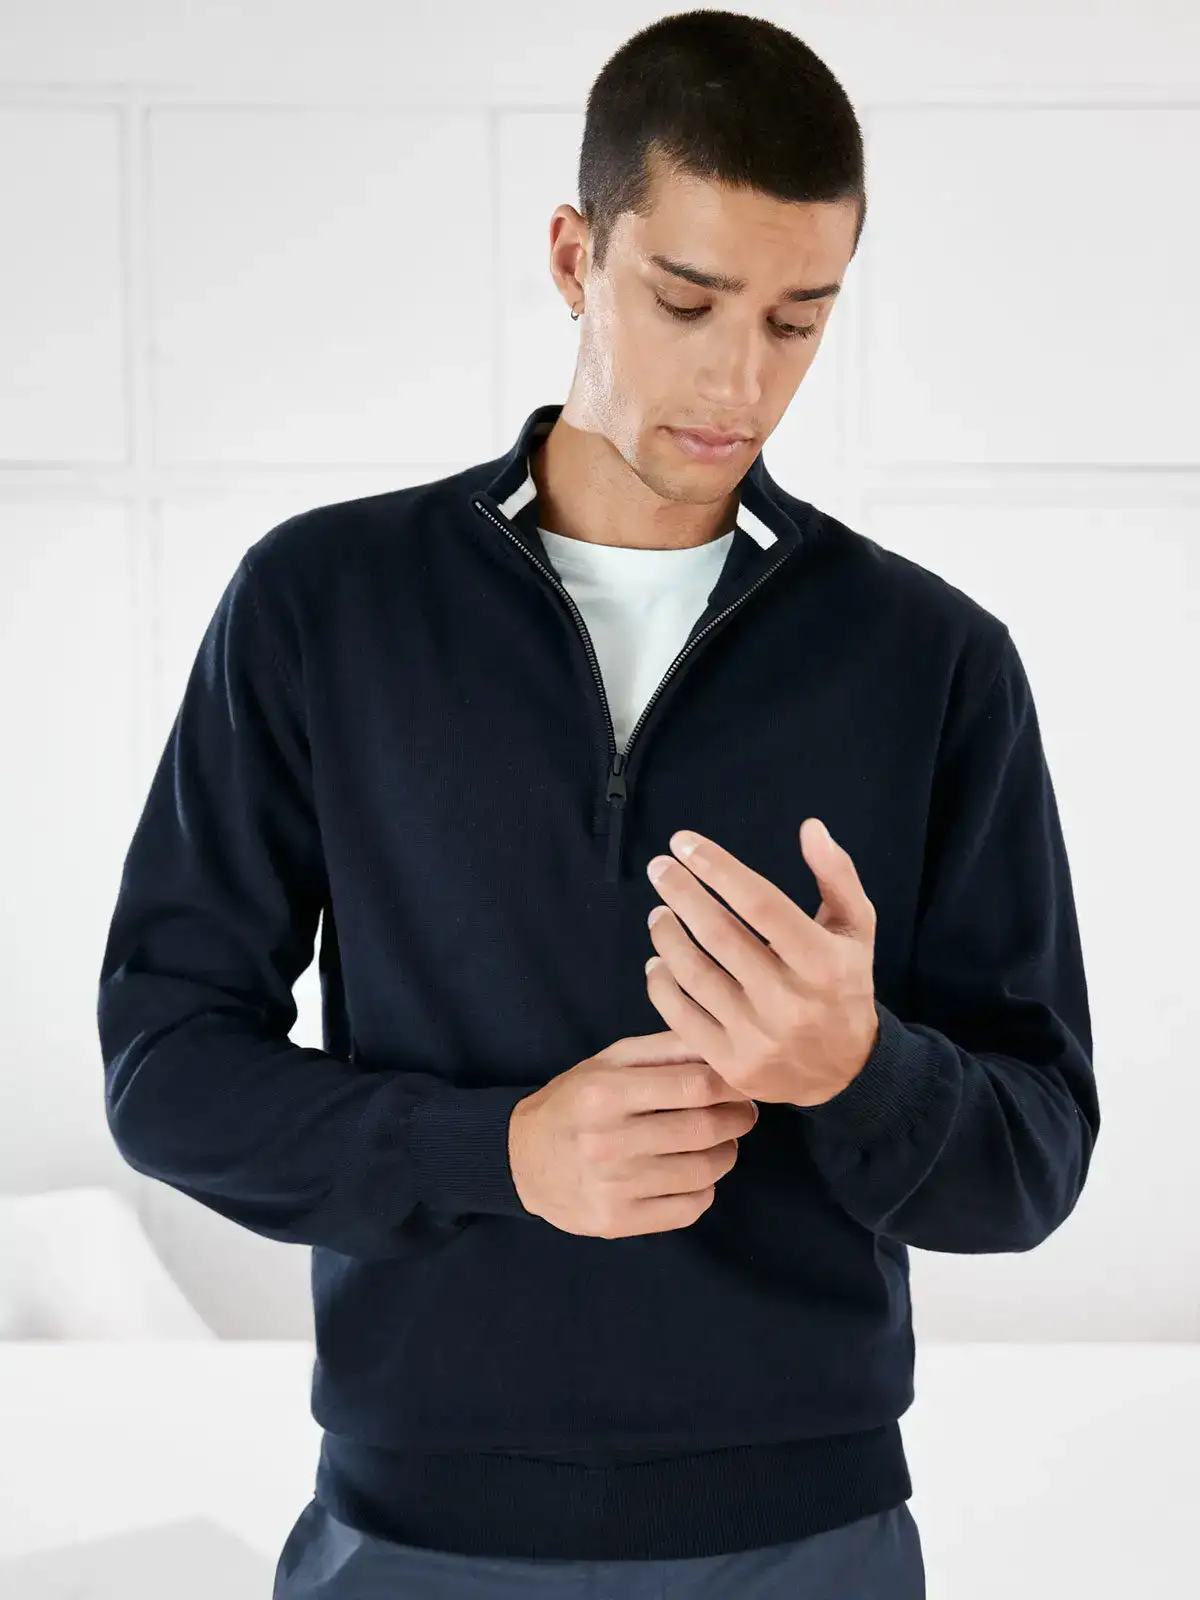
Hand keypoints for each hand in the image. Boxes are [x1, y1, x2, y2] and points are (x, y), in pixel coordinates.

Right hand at [508, 1029, 758, 1237]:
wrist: (523, 1161)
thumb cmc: (575, 1102)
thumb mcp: (609, 1061)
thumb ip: (664, 1049)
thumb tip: (718, 1047)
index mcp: (605, 1093)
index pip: (695, 1085)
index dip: (731, 1084)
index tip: (741, 1084)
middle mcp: (607, 1141)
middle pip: (705, 1128)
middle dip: (739, 1117)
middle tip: (743, 1112)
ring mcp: (613, 1187)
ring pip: (705, 1171)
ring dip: (727, 1153)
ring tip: (721, 1141)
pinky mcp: (618, 1222)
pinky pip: (691, 1207)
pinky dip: (705, 1188)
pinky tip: (693, 1174)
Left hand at [643, 818, 879, 1108]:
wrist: (847, 1070)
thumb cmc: (844, 983)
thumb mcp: (856, 928)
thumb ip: (836, 874)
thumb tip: (810, 827)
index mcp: (824, 962)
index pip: (761, 904)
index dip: (718, 868)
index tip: (684, 843)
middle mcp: (791, 1001)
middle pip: (719, 935)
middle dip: (681, 893)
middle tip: (659, 868)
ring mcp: (758, 1037)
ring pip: (694, 974)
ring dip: (667, 936)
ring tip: (658, 912)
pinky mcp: (732, 1064)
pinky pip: (681, 1016)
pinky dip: (661, 984)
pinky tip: (658, 960)